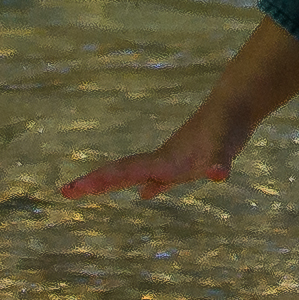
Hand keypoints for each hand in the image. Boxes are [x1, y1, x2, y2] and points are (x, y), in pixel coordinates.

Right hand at [62, 113, 239, 200]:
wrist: (234, 105)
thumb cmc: (228, 128)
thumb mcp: (226, 149)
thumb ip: (220, 162)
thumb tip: (219, 174)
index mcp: (165, 161)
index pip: (125, 172)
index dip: (100, 181)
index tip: (73, 189)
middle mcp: (162, 160)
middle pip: (121, 172)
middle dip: (93, 182)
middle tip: (64, 191)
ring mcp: (172, 160)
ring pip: (135, 174)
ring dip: (112, 182)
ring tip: (89, 190)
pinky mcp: (185, 162)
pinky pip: (159, 178)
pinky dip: (150, 186)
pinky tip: (145, 194)